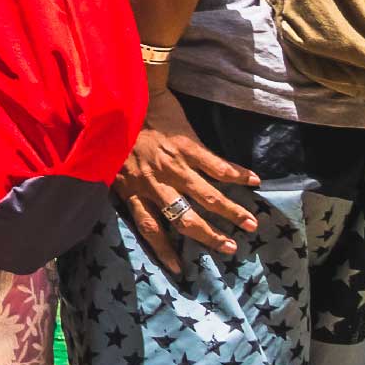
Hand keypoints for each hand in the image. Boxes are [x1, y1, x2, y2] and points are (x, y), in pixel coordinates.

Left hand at [115, 85, 261, 276]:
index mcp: (132, 189)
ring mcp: (173, 165)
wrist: (123, 93)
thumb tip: (132, 201)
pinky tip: (254, 181)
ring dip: (230, 212)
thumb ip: (124, 184)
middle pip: (184, 220)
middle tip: (230, 248)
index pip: (149, 229)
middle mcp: (154, 182)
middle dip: (209, 237)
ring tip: (251, 224)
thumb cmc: (113, 130)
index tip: (178, 271)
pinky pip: (217, 165)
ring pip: (206, 197)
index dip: (164, 251)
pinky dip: (237, 174)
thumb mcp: (109, 163)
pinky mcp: (187, 145)